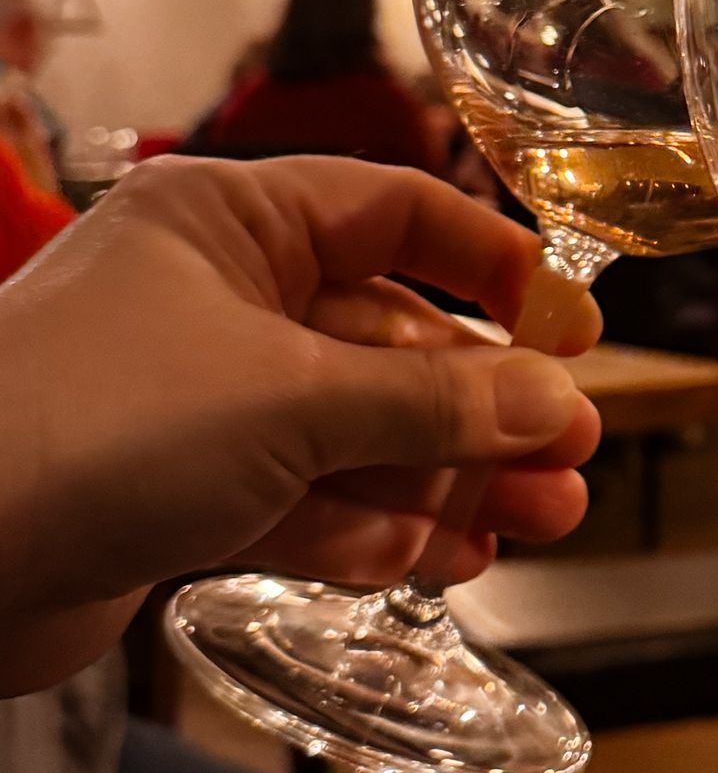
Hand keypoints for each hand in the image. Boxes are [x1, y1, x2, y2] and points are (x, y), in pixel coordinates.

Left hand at [0, 155, 602, 692]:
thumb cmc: (89, 428)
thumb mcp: (291, 402)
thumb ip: (435, 406)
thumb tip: (556, 403)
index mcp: (229, 222)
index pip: (395, 213)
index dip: (495, 267)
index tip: (575, 331)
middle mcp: (213, 298)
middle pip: (387, 340)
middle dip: (484, 407)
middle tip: (570, 459)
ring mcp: (192, 399)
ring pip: (353, 431)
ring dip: (446, 479)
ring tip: (536, 523)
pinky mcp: (172, 492)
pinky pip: (300, 498)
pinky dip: (367, 528)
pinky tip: (433, 559)